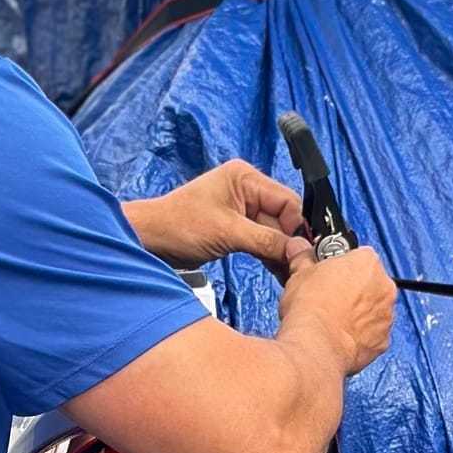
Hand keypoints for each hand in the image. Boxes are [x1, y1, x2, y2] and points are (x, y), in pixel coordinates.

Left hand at [125, 161, 307, 281]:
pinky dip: (269, 256)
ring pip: (274, 232)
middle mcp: (247, 189)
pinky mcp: (237, 228)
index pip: (287, 201)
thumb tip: (298, 250)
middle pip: (283, 217)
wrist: (149, 241)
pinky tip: (279, 272)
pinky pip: (262, 241)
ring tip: (290, 275)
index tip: (303, 251)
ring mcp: (242, 209)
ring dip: (281, 253)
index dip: (297, 227)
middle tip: (299, 268)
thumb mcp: (227, 232)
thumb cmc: (177, 226)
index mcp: (245, 177)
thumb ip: (266, 240)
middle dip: (290, 243)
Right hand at [278, 247, 396, 377]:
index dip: (342, 265)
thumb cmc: (311, 308)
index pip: (359, 255)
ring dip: (359, 313)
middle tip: (329, 297)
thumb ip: (303, 257)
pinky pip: (373, 334)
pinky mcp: (382, 342)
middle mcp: (384, 288)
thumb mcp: (299, 272)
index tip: (329, 273)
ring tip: (332, 319)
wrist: (316, 345)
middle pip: (371, 283)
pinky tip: (340, 336)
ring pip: (374, 310)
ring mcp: (386, 316)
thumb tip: (298, 250)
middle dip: (354, 289)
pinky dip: (361, 336)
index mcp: (367, 263)